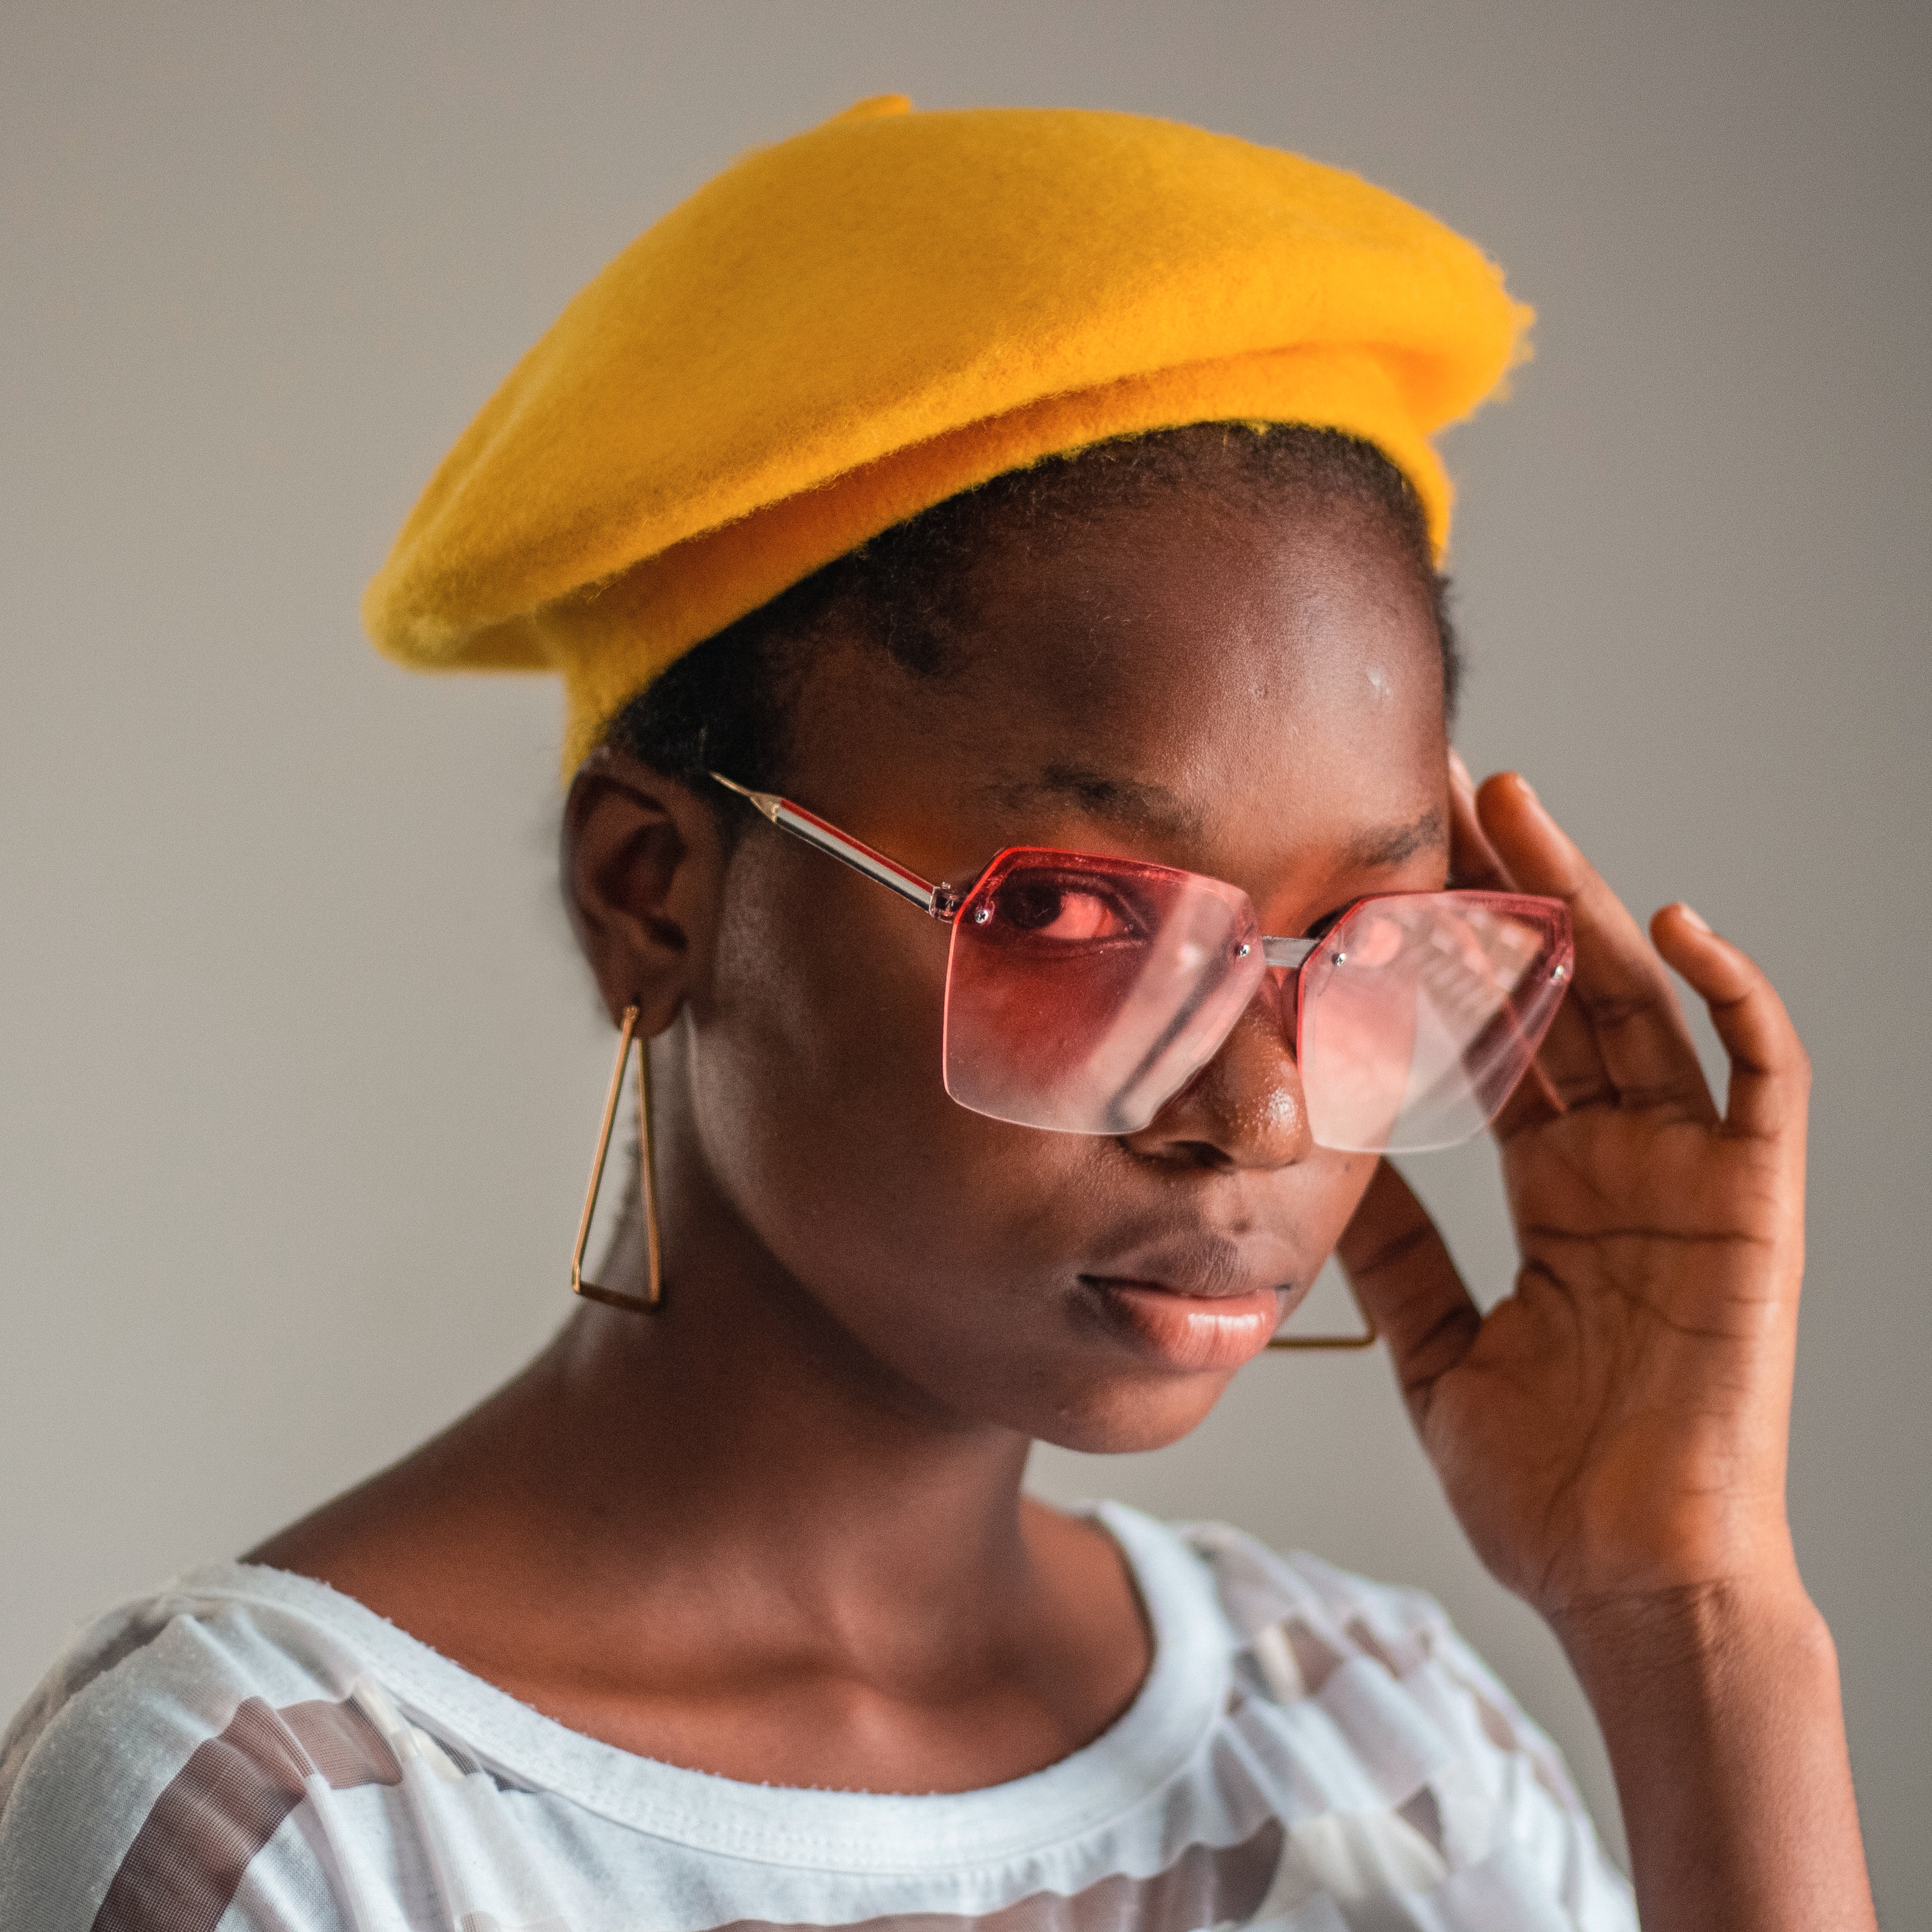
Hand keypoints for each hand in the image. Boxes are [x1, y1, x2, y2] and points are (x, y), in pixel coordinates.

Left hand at [1338, 758, 1811, 1623]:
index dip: (1442, 951)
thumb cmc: (1544, 1476)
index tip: (1376, 865)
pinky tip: (1671, 926)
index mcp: (1554, 1186)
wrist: (1626, 1579)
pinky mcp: (1758, 1205)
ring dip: (1587, 901)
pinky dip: (1731, 996)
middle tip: (1433, 786)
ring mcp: (1693, 1174)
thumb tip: (1330, 1154)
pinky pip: (1763, 1079)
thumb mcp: (1434, 1339)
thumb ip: (1398, 1243)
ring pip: (1644, 1004)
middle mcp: (1622, 1160)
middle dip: (1502, 888)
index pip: (1494, 1033)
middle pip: (1561, 991)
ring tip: (1516, 809)